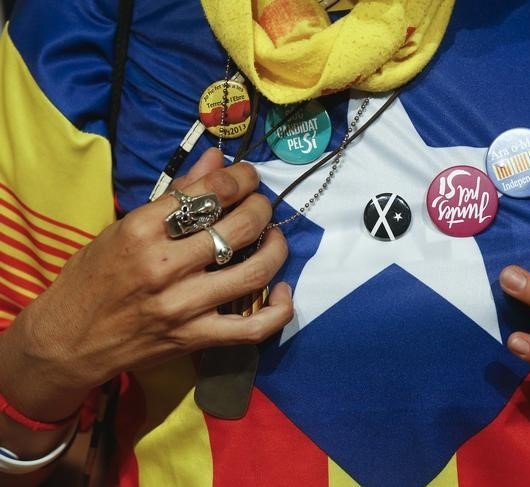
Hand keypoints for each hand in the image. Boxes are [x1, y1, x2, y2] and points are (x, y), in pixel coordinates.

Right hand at [0, 149, 292, 420]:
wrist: (67, 341)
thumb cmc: (92, 278)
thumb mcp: (123, 227)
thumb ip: (174, 193)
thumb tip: (217, 158)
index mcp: (141, 230)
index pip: (209, 192)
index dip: (241, 178)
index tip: (247, 176)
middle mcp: (164, 266)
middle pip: (240, 227)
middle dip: (262, 207)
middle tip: (261, 205)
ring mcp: (183, 306)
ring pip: (255, 271)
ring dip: (277, 248)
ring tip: (273, 237)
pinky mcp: (196, 339)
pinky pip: (254, 327)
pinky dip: (279, 309)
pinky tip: (282, 289)